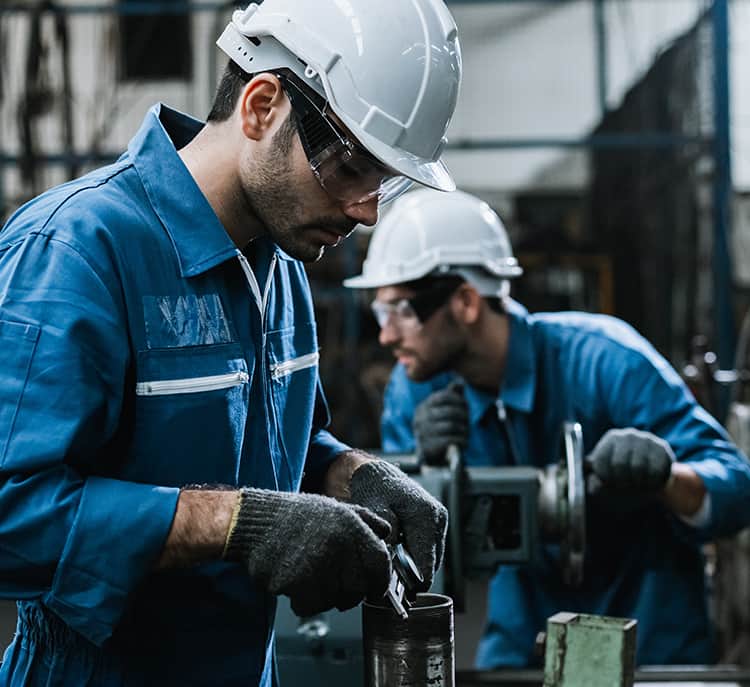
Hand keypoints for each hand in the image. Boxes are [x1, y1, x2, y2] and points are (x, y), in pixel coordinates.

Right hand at [223, 488, 391, 616]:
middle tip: (335, 585)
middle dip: (349, 593)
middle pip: (358, 588)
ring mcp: (317, 564)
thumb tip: (386, 532)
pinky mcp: (295, 582)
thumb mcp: (335, 508)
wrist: (256, 522)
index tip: (376, 589)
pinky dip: (303, 601)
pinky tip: (295, 581)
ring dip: (323, 595)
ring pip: (333, 601)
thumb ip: (365, 519)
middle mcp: (337, 544)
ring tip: (308, 574)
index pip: (380, 562)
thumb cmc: (295, 517)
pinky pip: (310, 606)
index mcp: (350, 526)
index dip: (380, 580)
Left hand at [349, 460, 447, 589]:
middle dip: (411, 576)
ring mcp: (439, 521)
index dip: (410, 584)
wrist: (376, 474)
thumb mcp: (374, 513)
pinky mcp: (436, 523)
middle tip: (387, 580)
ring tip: (390, 565)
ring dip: (414, 567)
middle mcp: (438, 519)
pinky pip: (429, 550)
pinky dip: (415, 556)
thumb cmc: (373, 490)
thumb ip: (386, 538)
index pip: (426, 565)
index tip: (394, 594)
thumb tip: (392, 566)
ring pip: (431, 559)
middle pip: (431, 565)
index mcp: (426, 516)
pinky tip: (397, 553)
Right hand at [412, 380, 467, 464]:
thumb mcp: (443, 410)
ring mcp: (422, 434)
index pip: (442, 396)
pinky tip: (464, 441)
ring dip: (464, 429)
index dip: (458, 399)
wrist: (431, 454)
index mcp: (423, 407)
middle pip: (449, 411)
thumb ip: (451, 396)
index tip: (465, 405)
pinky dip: (461, 440)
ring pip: (451, 426)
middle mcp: (420, 419)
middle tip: (467, 419)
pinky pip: (450, 440)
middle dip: (463, 415)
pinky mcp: (428, 448)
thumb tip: (460, 382)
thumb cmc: (440, 428)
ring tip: (466, 431)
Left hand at [587, 428, 673, 514]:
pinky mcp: (662, 448)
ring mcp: (646, 439)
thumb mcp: (607, 478)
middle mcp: (628, 435)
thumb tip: (594, 488)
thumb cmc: (625, 476)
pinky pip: (655, 471)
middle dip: (621, 482)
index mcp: (611, 439)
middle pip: (619, 464)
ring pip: (638, 468)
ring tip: (637, 484)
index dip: (604, 477)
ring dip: (637, 483)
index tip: (609, 483)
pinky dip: (651, 483)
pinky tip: (649, 483)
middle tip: (625, 487)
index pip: (601, 460)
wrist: (656, 474)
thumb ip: (595, 482)